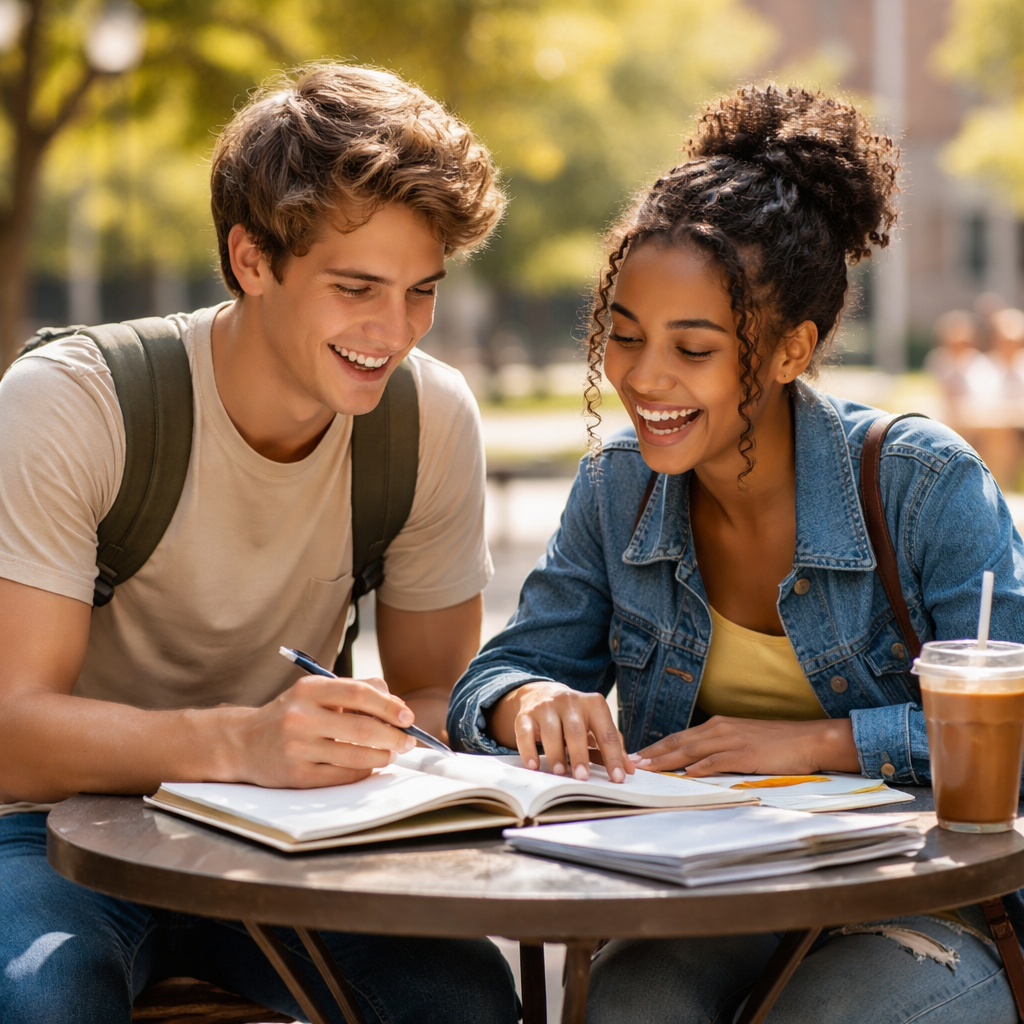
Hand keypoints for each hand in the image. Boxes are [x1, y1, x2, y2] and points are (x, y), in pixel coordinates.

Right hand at [227, 674, 417, 787]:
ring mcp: (297, 748)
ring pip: (355, 755)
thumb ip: (354, 690)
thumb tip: (395, 703)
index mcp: (309, 690)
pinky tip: (370, 765)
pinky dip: (363, 771)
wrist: (243, 742)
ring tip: (392, 754)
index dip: (389, 705)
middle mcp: (301, 717)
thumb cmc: (290, 714)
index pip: (359, 693)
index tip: (408, 716)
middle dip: (394, 736)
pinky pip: (342, 776)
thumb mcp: (315, 692)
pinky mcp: (297, 775)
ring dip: (383, 756)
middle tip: (408, 741)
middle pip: (362, 728)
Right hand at [489, 682, 634, 782]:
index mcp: (593, 704)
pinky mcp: (526, 715)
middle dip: (579, 755)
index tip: (618, 778)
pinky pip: (524, 732)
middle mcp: (570, 701)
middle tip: (583, 777)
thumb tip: (629, 770)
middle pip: (576, 730)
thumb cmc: (575, 716)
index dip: (613, 756)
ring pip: (550, 731)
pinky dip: (528, 750)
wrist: (542, 693)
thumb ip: (611, 745)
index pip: (606, 732)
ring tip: (560, 773)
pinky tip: (534, 765)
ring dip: (555, 754)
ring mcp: (546, 707)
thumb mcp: (595, 723)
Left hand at [629, 716, 859, 775]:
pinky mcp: (747, 753)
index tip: (638, 756)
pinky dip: (702, 767)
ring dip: (669, 761)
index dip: (657, 747)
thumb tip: (696, 765)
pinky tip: (688, 774)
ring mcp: (733, 739)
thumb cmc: (777, 744)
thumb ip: (719, 750)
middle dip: (654, 754)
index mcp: (718, 726)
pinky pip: (720, 760)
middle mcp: (720, 729)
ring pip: (693, 750)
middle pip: (679, 742)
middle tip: (632, 763)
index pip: (680, 737)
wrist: (809, 739)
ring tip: (649, 769)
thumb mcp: (742, 742)